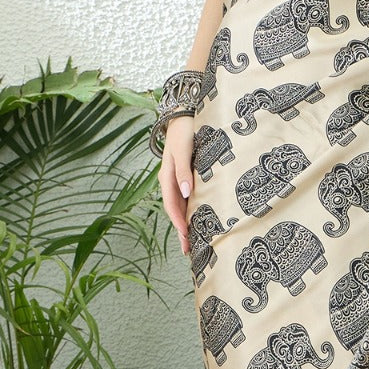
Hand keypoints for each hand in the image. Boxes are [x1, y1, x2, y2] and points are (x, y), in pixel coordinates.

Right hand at [159, 113, 199, 254]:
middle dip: (182, 231)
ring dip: (187, 224)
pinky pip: (189, 199)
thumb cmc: (185, 131)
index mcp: (167, 176)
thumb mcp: (182, 149)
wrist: (185, 116)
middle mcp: (172, 182)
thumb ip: (183, 170)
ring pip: (182, 207)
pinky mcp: (188, 178)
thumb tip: (187, 192)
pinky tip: (200, 221)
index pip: (171, 205)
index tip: (186, 237)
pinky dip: (193, 212)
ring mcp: (179, 181)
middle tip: (190, 251)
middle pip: (176, 211)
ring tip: (195, 243)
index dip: (178, 221)